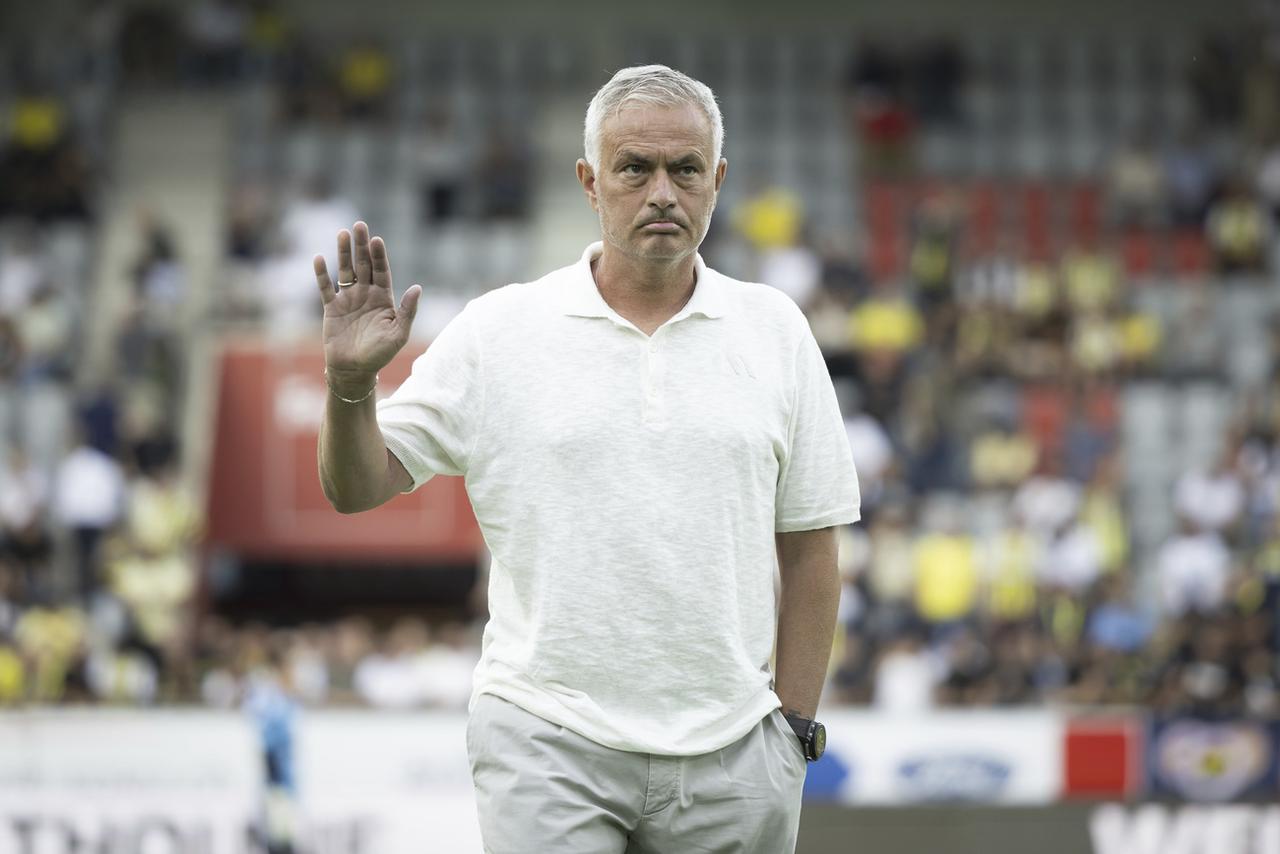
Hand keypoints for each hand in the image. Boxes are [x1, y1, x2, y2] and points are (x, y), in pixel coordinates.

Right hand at [315, 221, 420, 392]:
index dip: (379, 255)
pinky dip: (322, 274)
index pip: (381, 271)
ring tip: (342, 234)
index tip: (377, 240)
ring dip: (343, 253)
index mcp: (383, 299)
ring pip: (345, 271)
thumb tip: (418, 287)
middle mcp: (366, 295)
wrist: (354, 371)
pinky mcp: (331, 308)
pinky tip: (319, 258)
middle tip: (359, 225)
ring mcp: (348, 300)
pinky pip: (325, 287)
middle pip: (363, 265)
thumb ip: (408, 311)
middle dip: (362, 246)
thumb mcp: (399, 334)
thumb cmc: (380, 354)